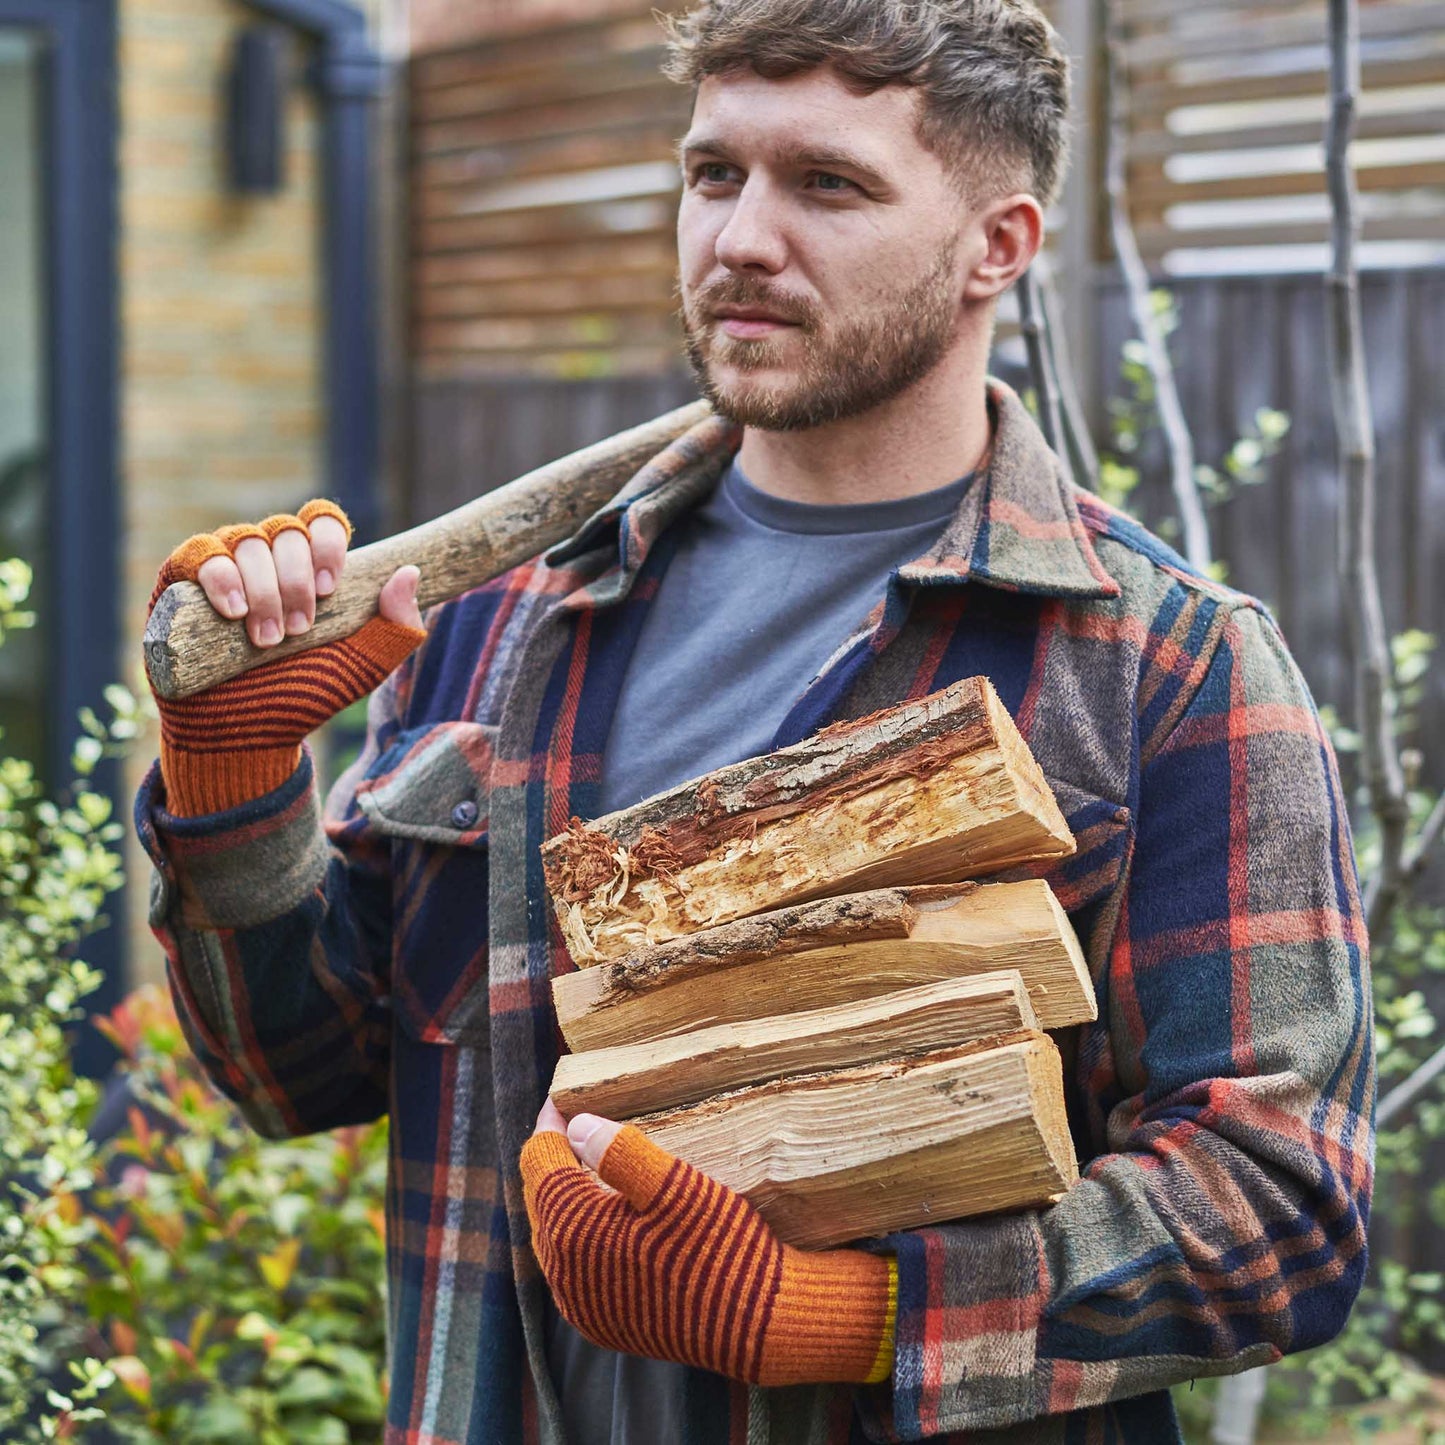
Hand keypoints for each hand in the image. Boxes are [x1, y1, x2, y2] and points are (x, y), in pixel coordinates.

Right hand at [148, 501, 427, 817]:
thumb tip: (409, 572)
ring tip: (268, 640)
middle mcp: (264, 560)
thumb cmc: (302, 696)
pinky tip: (234, 613)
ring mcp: (221, 568)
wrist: (244, 735)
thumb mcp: (362, 666)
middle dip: (297, 581)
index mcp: (307, 568)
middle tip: (300, 630)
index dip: (327, 543)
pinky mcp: (178, 585)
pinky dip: (221, 578)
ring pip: (247, 542)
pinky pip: (199, 555)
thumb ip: (396, 627)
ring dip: (264, 590)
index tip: (332, 589)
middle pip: (285, 532)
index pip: (320, 522)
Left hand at [521, 1099, 895, 1387]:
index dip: (549, 1125)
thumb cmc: (720, 1245)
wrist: (758, 1324)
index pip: (540, 1163)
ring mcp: (580, 1305)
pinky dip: (579, 1233)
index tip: (563, 1097)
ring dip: (565, 1197)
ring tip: (587, 1162)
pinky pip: (571, 1267)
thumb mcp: (677, 1186)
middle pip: (541, 1198)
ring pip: (554, 1234)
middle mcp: (564, 1275)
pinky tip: (605, 1216)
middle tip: (574, 1123)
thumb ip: (620, 1151)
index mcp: (573, 1232)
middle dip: (554, 1158)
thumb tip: (576, 1124)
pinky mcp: (601, 1322)